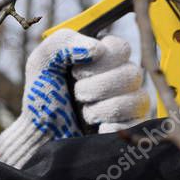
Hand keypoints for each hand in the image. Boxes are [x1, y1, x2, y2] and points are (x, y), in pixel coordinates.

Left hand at [0, 30, 148, 167]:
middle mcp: (122, 80)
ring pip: (137, 100)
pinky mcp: (133, 129)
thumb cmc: (43, 98)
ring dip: (103, 109)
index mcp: (105, 59)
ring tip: (85, 115)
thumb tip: (98, 49)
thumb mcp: (42, 63)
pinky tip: (96, 130)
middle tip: (78, 95)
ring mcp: (131, 105)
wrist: (41, 137)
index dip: (101, 60)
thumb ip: (64, 43)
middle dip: (98, 87)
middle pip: (132, 74)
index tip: (76, 71)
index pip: (122, 48)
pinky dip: (112, 128)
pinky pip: (137, 124)